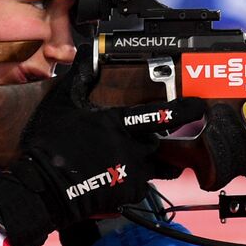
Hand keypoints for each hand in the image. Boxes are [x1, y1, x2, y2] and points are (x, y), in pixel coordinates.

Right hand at [0, 48, 204, 245]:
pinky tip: (120, 181)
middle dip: (162, 143)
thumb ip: (79, 76)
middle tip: (156, 142)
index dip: (185, 111)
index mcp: (119, 123)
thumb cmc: (50, 143)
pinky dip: (136, 184)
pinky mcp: (129, 195)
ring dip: (157, 164)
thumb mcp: (61, 103)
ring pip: (158, 167)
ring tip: (147, 163)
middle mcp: (133, 147)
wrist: (43, 187)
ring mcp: (134, 173)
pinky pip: (143, 188)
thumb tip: (87, 51)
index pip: (161, 115)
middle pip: (162, 143)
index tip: (202, 108)